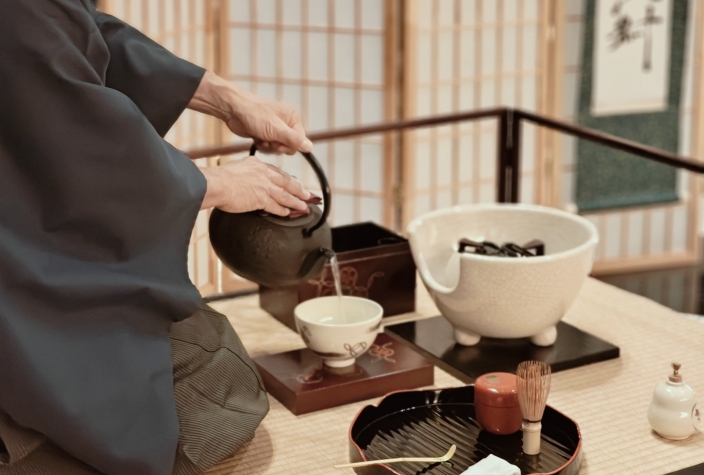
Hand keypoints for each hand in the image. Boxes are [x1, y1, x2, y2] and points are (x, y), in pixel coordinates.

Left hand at [189, 71, 311, 154]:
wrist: (232, 110)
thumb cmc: (254, 114)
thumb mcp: (276, 129)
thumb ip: (293, 139)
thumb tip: (310, 147)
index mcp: (292, 118)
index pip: (300, 140)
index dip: (289, 146)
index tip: (278, 143)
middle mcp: (285, 123)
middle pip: (289, 145)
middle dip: (277, 146)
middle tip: (268, 140)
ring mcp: (274, 128)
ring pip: (278, 148)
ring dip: (268, 147)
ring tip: (260, 137)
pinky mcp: (264, 133)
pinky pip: (269, 146)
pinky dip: (262, 145)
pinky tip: (256, 138)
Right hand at [199, 155, 310, 214]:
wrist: (216, 184)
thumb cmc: (220, 178)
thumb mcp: (237, 167)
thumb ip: (246, 172)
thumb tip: (247, 178)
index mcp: (258, 165)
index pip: (278, 173)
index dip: (289, 180)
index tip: (296, 184)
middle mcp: (264, 174)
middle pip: (287, 183)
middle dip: (300, 190)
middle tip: (308, 196)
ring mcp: (264, 186)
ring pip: (286, 195)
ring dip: (296, 202)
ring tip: (304, 207)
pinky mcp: (262, 199)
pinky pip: (277, 206)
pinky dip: (284, 210)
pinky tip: (289, 213)